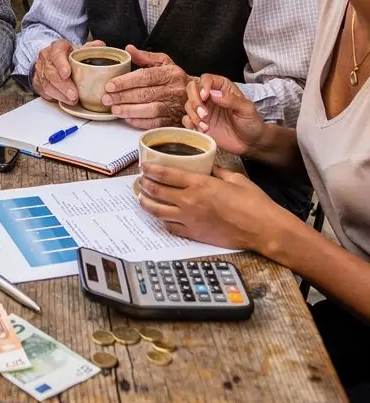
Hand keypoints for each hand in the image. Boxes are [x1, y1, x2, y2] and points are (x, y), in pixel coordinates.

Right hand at [31, 38, 106, 104]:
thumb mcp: (78, 49)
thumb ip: (89, 48)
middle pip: (51, 72)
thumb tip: (100, 46)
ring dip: (60, 94)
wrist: (52, 60)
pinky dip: (56, 97)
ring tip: (72, 100)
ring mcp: (40, 70)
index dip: (61, 64)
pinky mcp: (38, 82)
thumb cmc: (67, 56)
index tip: (67, 74)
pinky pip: (45, 91)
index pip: (56, 54)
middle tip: (74, 94)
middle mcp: (46, 58)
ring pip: (48, 83)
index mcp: (56, 47)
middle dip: (63, 85)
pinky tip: (66, 100)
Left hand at [102, 46, 187, 128]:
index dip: (126, 81)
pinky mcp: (174, 120)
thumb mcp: (164, 62)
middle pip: (145, 94)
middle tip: (107, 98)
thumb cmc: (176, 78)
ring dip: (130, 110)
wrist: (197, 96)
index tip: (110, 85)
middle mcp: (173, 90)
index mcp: (170, 73)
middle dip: (123, 97)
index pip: (145, 77)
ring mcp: (174, 106)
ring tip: (114, 109)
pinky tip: (128, 119)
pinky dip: (141, 122)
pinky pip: (156, 123)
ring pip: (150, 109)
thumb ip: (146, 56)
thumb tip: (129, 49)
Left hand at [138, 162, 291, 256]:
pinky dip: (162, 221)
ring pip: (158, 211)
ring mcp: (191, 220)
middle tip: (139, 181)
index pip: (166, 174)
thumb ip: (218, 171)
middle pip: (158, 192)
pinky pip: (171, 228)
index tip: (144, 167)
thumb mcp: (235, 178)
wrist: (263, 229)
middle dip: (144, 185)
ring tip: (141, 198)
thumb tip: (210, 167)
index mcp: (200, 184)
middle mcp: (191, 201)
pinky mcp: (195, 235)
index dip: (151, 170)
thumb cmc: (253, 203)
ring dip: (146, 203)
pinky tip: (160, 217)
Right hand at [184, 74, 268, 156]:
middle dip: (194, 101)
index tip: (205, 97)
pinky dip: (191, 124)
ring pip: (188, 104)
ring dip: (193, 115)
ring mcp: (204, 110)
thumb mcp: (247, 109)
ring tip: (205, 125)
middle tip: (204, 114)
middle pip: (192, 89)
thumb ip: (231, 99)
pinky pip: (186, 120)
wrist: (251, 143)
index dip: (203, 86)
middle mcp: (211, 97)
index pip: (207, 79)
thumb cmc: (252, 123)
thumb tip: (214, 94)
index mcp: (223, 88)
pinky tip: (203, 130)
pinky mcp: (199, 123)